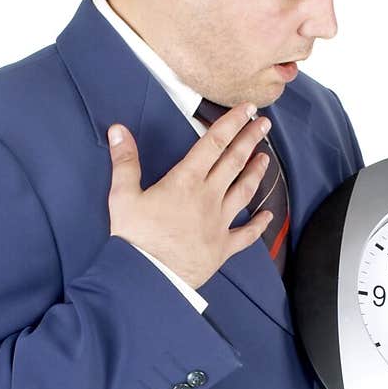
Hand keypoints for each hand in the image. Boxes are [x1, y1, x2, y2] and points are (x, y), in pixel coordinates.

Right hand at [106, 104, 273, 289]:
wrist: (148, 279)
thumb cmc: (134, 239)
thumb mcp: (122, 197)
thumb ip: (124, 162)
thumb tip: (119, 130)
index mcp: (185, 181)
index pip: (213, 143)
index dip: (232, 123)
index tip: (247, 109)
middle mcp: (208, 198)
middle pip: (234, 162)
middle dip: (250, 139)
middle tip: (264, 123)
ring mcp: (219, 223)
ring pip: (244, 192)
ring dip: (257, 172)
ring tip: (266, 157)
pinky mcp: (222, 248)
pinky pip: (246, 235)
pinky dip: (259, 224)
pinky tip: (268, 215)